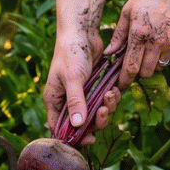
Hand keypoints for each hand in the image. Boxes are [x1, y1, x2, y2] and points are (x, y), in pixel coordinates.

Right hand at [43, 28, 120, 145]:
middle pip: (83, 124)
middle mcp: (68, 100)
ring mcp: (82, 93)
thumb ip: (75, 101)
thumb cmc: (71, 52)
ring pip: (96, 112)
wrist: (82, 31)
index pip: (61, 128)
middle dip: (96, 120)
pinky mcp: (94, 86)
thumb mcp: (72, 78)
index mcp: (55, 100)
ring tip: (110, 94)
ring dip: (107, 107)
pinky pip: (104, 100)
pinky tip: (114, 88)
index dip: (74, 137)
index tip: (90, 138)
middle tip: (104, 111)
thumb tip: (77, 126)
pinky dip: (111, 97)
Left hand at [104, 0, 169, 88]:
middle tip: (134, 63)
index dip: (124, 80)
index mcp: (139, 33)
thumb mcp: (128, 9)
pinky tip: (160, 40)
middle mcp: (156, 41)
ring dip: (151, 64)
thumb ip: (118, 34)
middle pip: (145, 73)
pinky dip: (164, 55)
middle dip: (137, 72)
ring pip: (159, 68)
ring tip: (147, 50)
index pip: (130, 68)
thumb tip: (109, 53)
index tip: (120, 84)